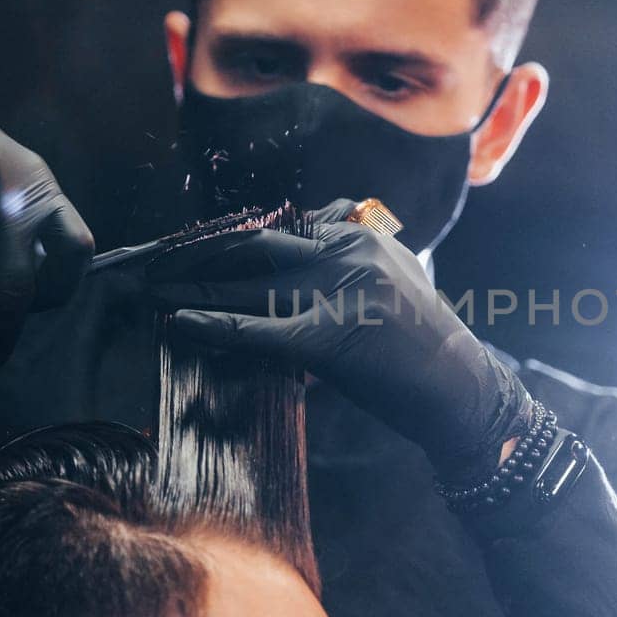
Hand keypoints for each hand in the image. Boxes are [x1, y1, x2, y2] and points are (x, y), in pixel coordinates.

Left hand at [145, 199, 532, 480]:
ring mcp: (341, 293)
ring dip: (195, 287)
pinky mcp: (330, 338)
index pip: (282, 225)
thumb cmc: (422, 346)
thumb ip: (344, 263)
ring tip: (154, 289)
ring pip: (250, 284)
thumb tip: (290, 259)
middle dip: (201, 252)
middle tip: (156, 259)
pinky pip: (259, 329)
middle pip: (258, 244)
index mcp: (362, 236)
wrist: (462, 392)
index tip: (194, 243)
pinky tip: (182, 324)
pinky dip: (216, 326)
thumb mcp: (389, 283)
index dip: (231, 235)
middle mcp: (350, 253)